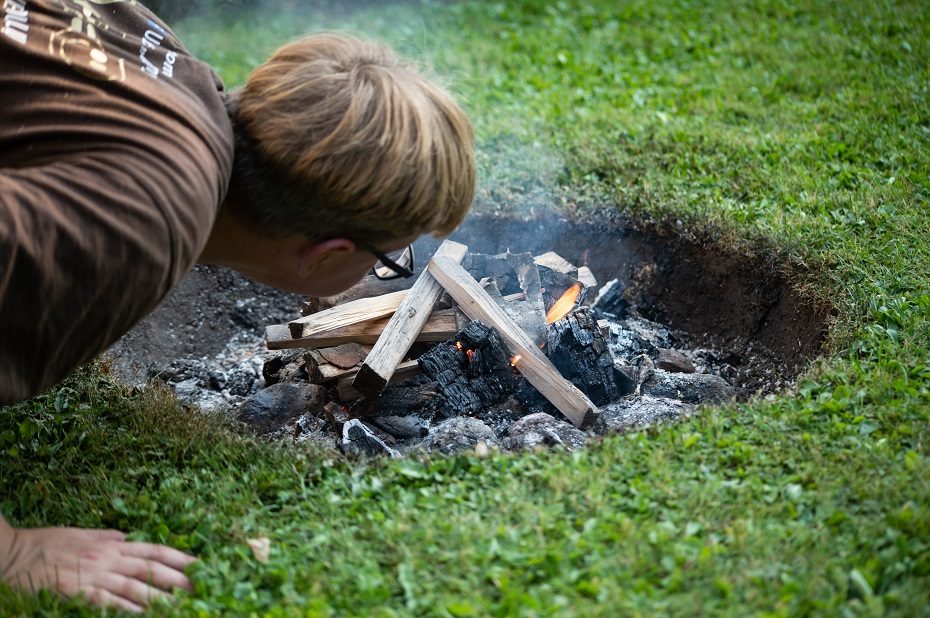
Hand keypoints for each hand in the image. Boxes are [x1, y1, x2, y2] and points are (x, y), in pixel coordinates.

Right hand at [1, 525, 195, 612]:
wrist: (14, 553)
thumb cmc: (47, 542)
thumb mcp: (81, 533)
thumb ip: (107, 537)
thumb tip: (128, 537)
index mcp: (111, 545)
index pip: (154, 550)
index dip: (179, 558)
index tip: (199, 564)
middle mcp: (108, 559)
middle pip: (151, 569)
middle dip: (178, 579)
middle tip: (200, 588)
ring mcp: (93, 576)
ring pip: (135, 587)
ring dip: (160, 597)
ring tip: (181, 605)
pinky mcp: (77, 593)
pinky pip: (107, 602)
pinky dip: (126, 608)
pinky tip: (143, 614)